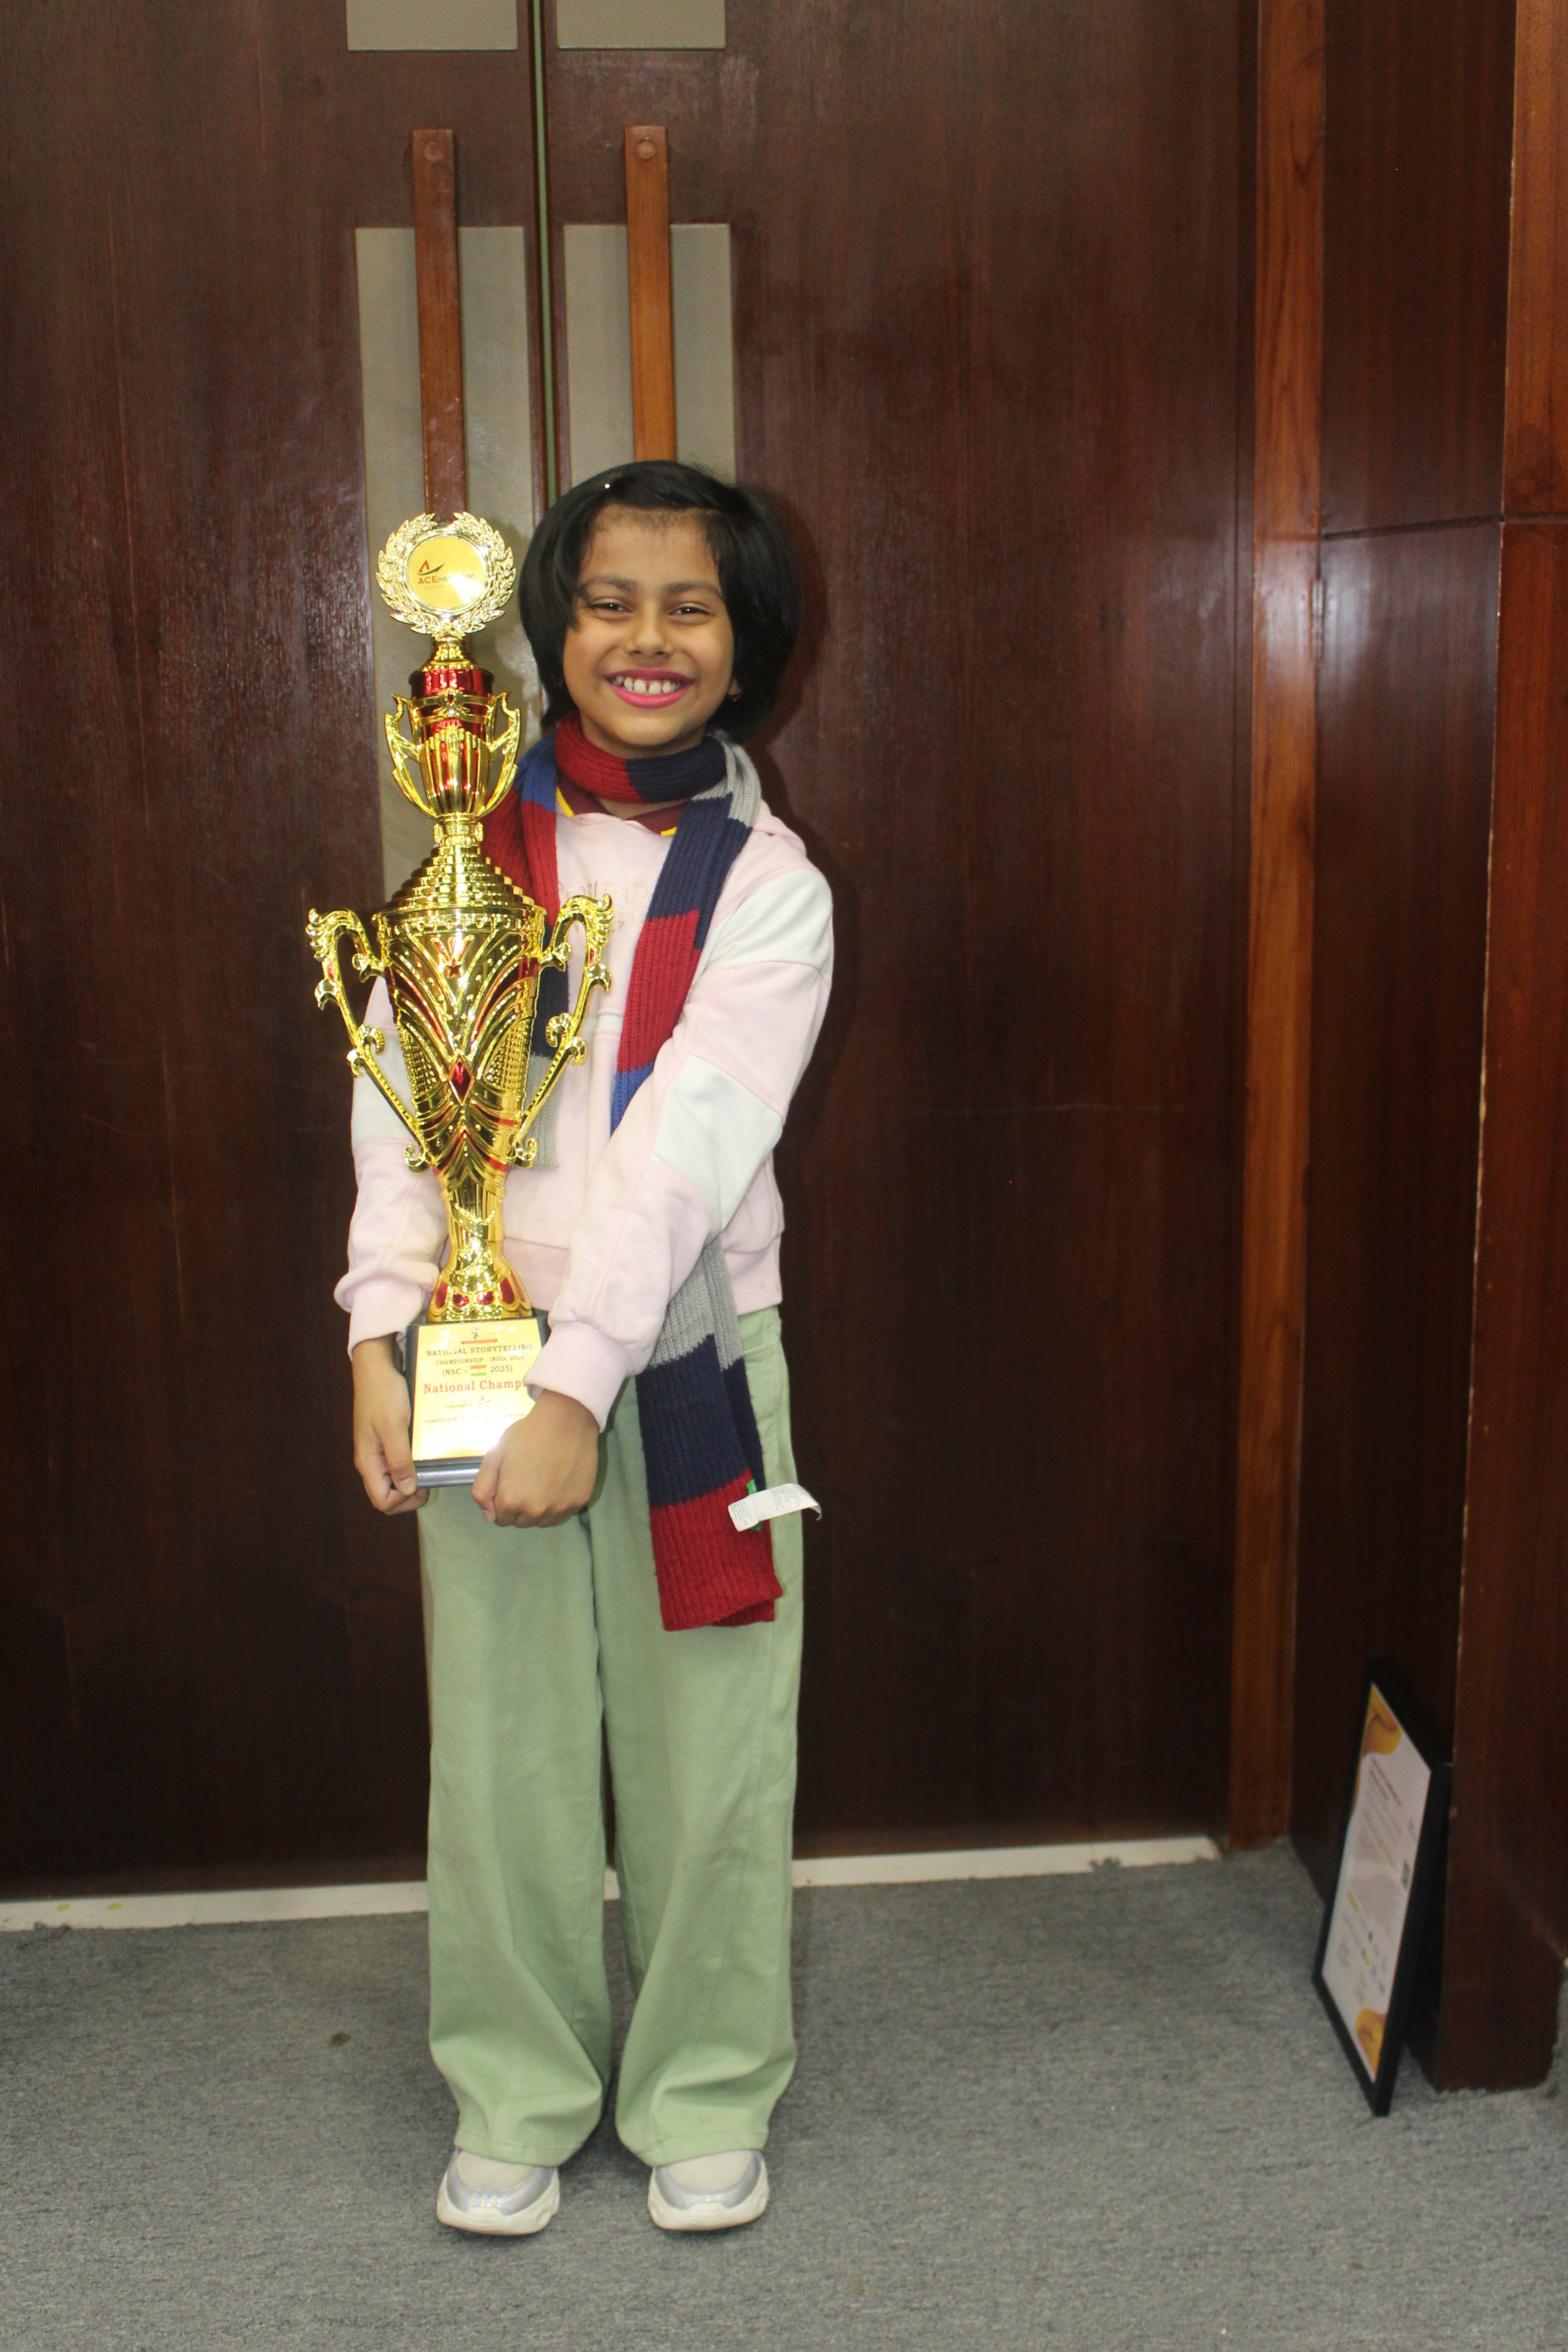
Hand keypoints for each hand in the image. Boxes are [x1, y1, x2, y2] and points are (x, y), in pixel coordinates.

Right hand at [351, 1335, 428, 1513]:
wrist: (376, 1367)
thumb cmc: (383, 1393)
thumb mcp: (393, 1426)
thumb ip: (398, 1459)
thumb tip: (407, 1489)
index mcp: (368, 1461)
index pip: (381, 1501)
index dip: (404, 1502)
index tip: (423, 1486)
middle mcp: (370, 1460)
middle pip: (386, 1494)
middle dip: (408, 1496)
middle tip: (428, 1481)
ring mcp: (376, 1451)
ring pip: (391, 1480)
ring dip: (410, 1480)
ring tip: (428, 1468)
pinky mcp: (383, 1440)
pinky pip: (395, 1462)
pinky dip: (409, 1465)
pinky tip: (423, 1455)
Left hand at [471, 1389, 599, 1528]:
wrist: (566, 1421)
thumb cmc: (527, 1435)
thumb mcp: (494, 1455)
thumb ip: (483, 1488)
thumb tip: (489, 1517)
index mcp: (511, 1500)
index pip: (500, 1518)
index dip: (502, 1500)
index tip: (510, 1483)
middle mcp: (535, 1511)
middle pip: (521, 1522)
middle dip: (519, 1507)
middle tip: (526, 1479)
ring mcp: (559, 1509)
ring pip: (541, 1521)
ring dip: (538, 1509)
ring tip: (542, 1482)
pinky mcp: (578, 1503)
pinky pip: (561, 1514)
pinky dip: (557, 1504)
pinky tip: (558, 1483)